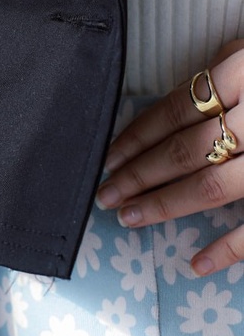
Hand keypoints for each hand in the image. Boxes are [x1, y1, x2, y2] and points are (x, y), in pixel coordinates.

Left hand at [96, 40, 243, 276]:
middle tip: (106, 194)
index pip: (175, 109)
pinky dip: (228, 249)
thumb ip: (220, 72)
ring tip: (131, 218)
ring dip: (166, 205)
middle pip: (186, 150)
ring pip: (213, 186)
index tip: (108, 157)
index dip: (136, 135)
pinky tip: (196, 263)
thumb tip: (171, 103)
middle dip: (140, 175)